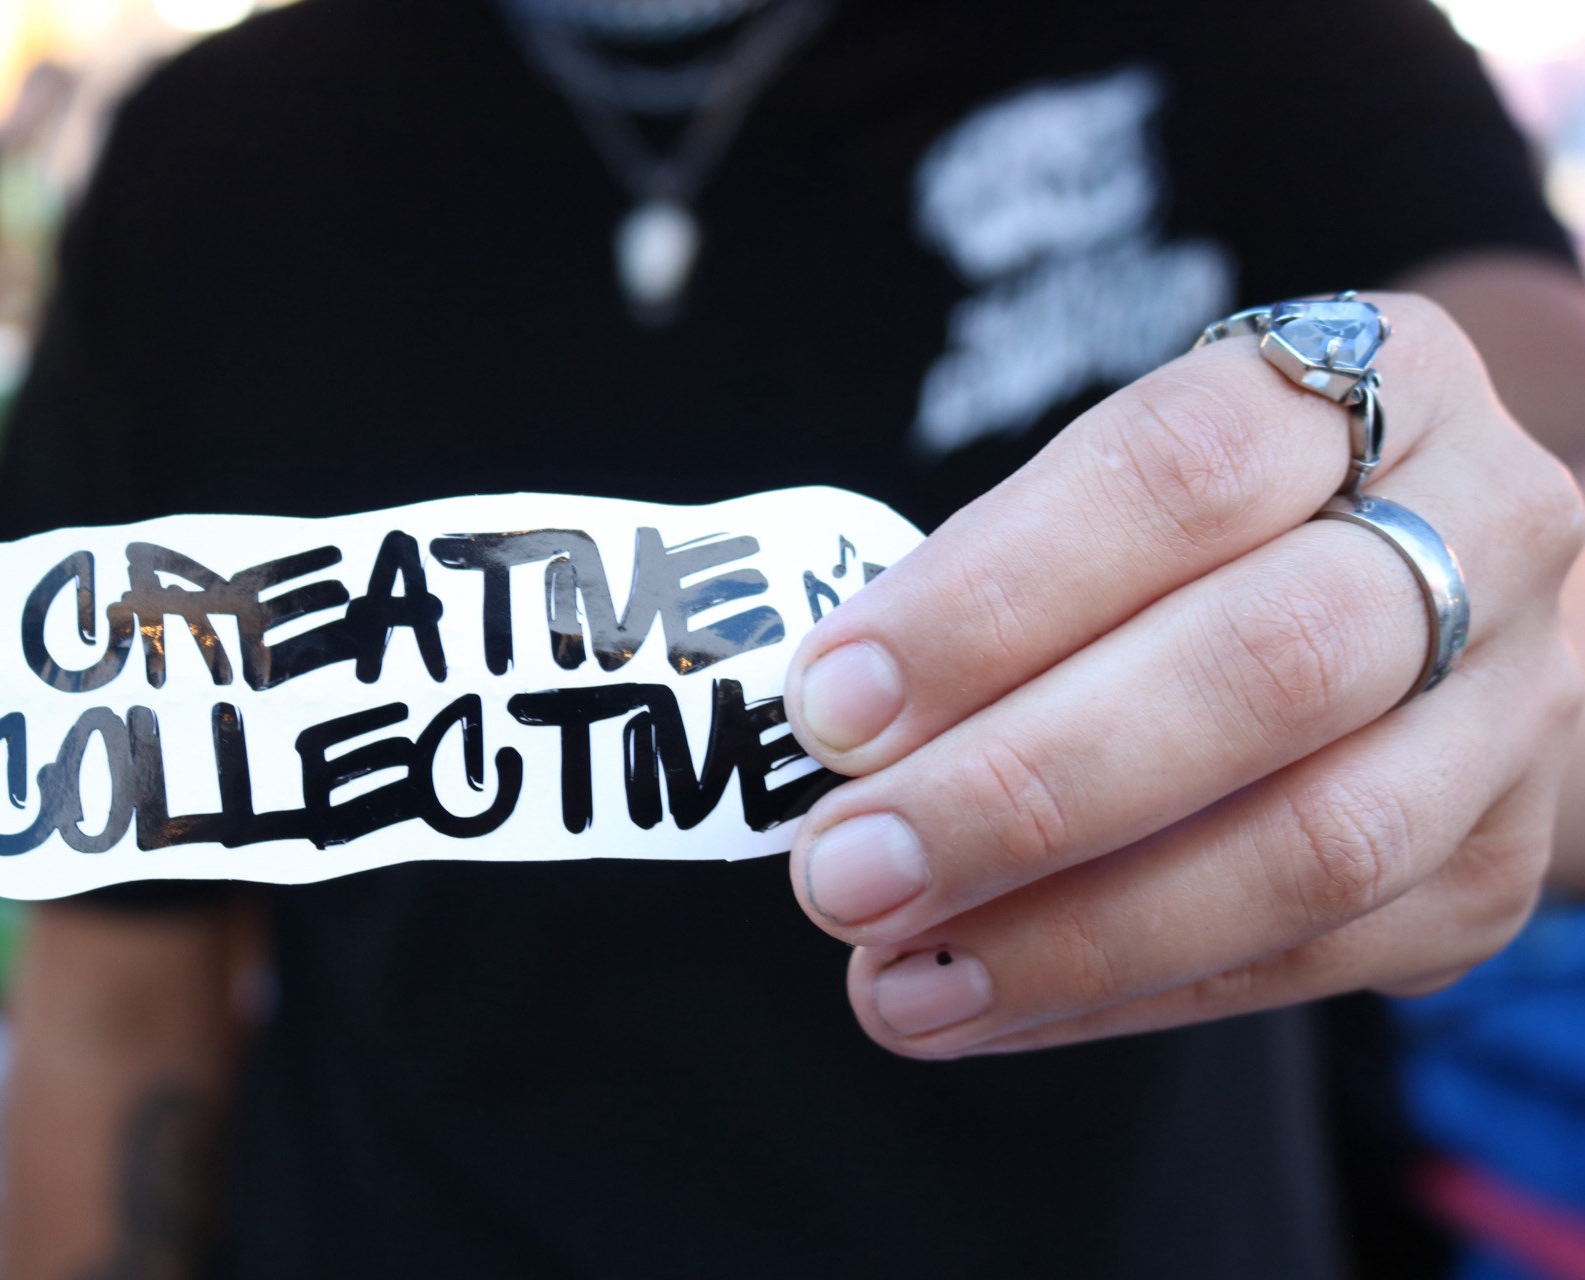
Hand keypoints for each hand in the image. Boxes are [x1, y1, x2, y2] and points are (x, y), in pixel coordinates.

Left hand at [782, 292, 1584, 1058]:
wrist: (1441, 606)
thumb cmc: (1219, 534)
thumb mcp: (1130, 490)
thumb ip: (999, 583)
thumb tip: (835, 729)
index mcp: (1374, 380)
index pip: (1175, 470)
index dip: (991, 598)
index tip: (832, 707)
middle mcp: (1484, 529)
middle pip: (1264, 666)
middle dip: (1022, 791)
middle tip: (844, 873)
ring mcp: (1512, 709)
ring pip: (1315, 844)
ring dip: (1073, 932)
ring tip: (898, 978)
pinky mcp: (1495, 862)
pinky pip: (1316, 958)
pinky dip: (1130, 993)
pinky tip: (992, 1002)